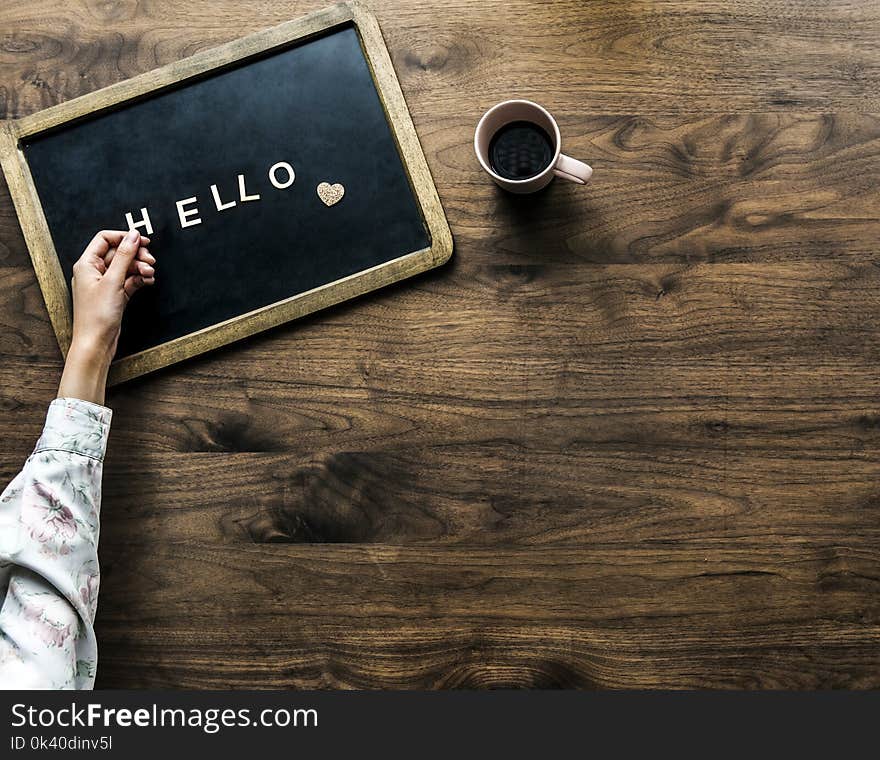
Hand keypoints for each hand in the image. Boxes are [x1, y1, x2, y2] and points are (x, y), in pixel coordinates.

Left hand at [58, 229, 155, 404]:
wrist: (96, 343)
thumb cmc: (97, 315)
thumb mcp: (113, 281)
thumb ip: (125, 256)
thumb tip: (133, 236)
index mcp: (87, 264)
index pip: (105, 239)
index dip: (125, 238)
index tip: (143, 241)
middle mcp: (94, 271)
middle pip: (119, 253)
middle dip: (137, 255)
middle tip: (150, 260)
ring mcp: (105, 284)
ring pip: (126, 267)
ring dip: (140, 268)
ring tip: (150, 274)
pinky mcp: (115, 295)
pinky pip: (130, 280)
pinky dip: (140, 279)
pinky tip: (148, 282)